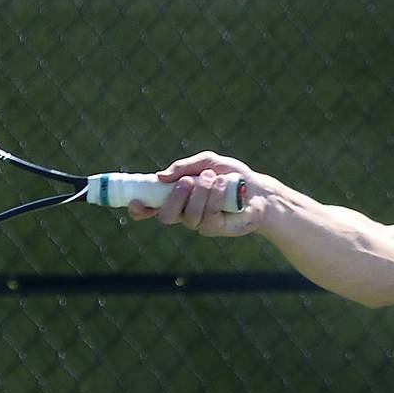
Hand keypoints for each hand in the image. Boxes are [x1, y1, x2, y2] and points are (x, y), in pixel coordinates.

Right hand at [128, 151, 267, 236]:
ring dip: (200, 193)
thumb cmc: (231, 176)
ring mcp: (199, 223)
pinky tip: (224, 184)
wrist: (258, 189)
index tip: (135, 201)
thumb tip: (160, 176)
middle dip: (174, 198)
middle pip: (166, 216)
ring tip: (213, 178)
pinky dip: (215, 196)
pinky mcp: (216, 229)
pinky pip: (208, 217)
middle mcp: (184, 213)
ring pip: (188, 216)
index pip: (151, 207)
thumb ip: (183, 166)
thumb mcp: (207, 162)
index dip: (139, 208)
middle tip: (188, 181)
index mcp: (176, 197)